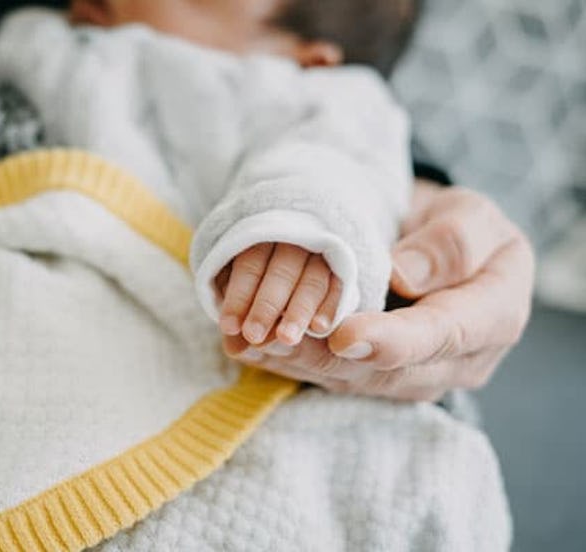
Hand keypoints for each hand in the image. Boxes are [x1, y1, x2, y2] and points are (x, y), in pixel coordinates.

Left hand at [221, 181, 534, 400]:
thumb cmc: (463, 228)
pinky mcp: (378, 379)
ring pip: (353, 381)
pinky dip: (289, 364)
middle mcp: (455, 362)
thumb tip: (401, 275)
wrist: (446, 252)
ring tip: (250, 344)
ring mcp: (414, 377)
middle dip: (325, 360)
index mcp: (493, 317)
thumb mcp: (472, 215)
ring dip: (297, 364)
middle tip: (275, 342)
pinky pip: (333, 377)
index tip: (344, 336)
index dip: (392, 341)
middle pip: (388, 371)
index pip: (442, 335)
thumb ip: (451, 243)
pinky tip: (249, 349)